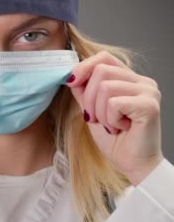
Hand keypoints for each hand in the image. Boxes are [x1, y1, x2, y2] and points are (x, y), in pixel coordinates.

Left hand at [67, 51, 163, 184]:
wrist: (132, 164)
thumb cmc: (115, 139)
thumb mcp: (92, 109)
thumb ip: (84, 90)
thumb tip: (71, 75)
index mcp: (130, 79)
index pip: (104, 57)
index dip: (84, 67)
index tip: (71, 82)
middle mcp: (143, 82)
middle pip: (101, 71)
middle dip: (89, 98)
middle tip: (95, 118)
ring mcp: (149, 92)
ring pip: (104, 87)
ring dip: (99, 112)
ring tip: (110, 125)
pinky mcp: (149, 105)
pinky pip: (113, 103)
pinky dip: (109, 119)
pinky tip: (121, 128)